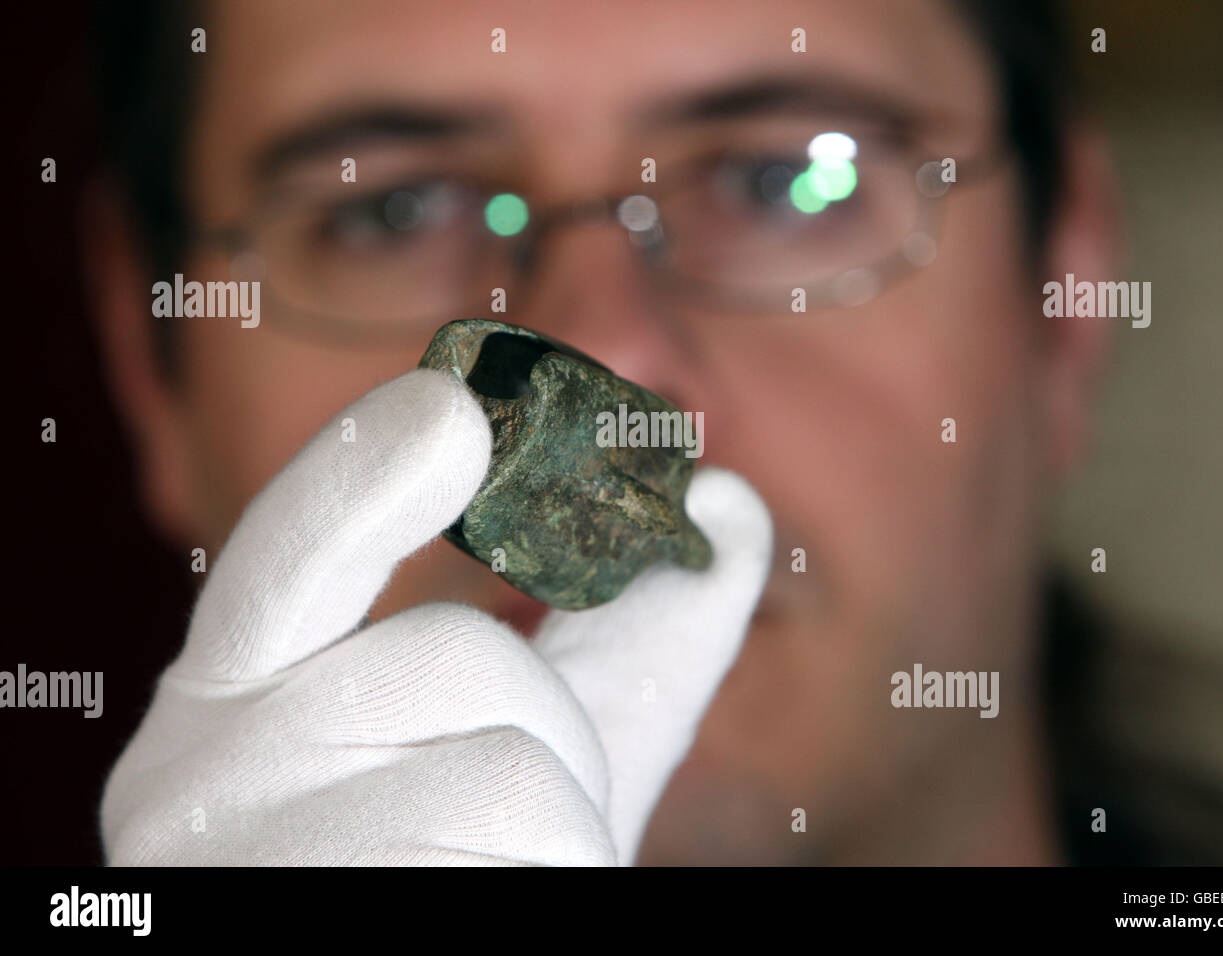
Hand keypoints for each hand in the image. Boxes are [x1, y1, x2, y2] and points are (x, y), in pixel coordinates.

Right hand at [100, 367, 771, 864]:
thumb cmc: (466, 864)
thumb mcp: (542, 754)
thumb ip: (627, 637)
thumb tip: (731, 499)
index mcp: (243, 701)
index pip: (285, 556)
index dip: (364, 475)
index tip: (451, 409)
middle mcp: (202, 770)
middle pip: (459, 658)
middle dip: (551, 737)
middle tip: (496, 832)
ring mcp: (246, 854)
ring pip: (511, 774)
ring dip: (560, 837)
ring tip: (475, 878)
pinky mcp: (315, 908)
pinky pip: (534, 857)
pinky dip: (556, 881)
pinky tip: (470, 901)